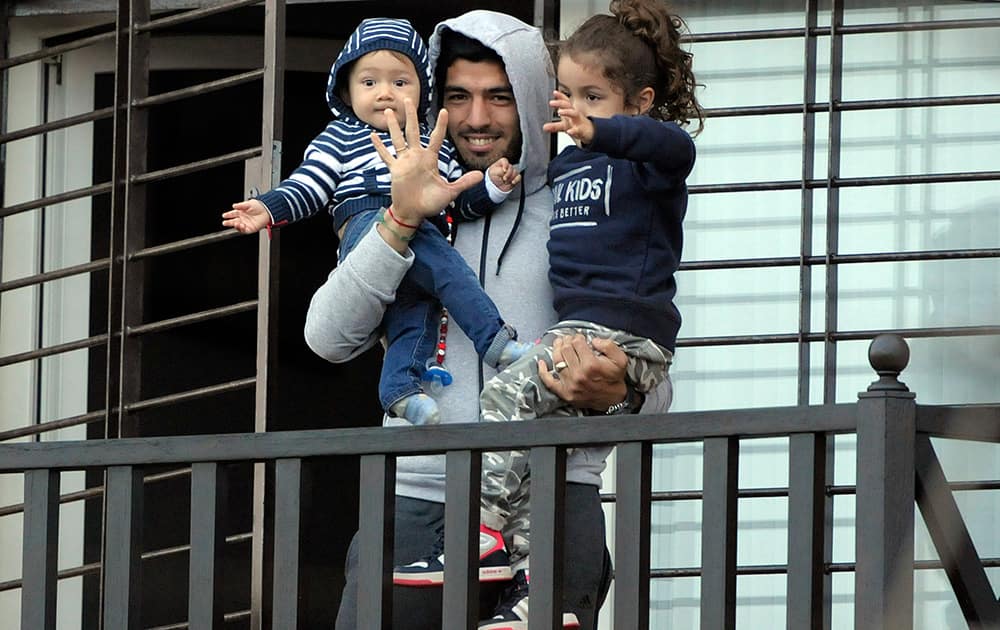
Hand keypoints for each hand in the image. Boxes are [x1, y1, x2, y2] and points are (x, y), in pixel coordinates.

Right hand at [222, 199, 270, 233]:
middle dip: (229, 222)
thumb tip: (234, 205)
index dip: (228, 215)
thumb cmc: (259, 206)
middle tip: (225, 222)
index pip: (233, 214)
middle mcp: (243, 218)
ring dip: (235, 226)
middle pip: (234, 221)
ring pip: (238, 226)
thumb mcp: (248, 204)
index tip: (224, 215)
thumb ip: (241, 205)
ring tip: (235, 223)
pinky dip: (242, 229)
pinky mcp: (251, 228)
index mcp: (241, 212)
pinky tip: (241, 225)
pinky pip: (245, 230)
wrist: (267, 210)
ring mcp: (247, 223)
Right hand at [371, 97, 483, 225]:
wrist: (414, 213)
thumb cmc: (431, 203)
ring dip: (393, 125)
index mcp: (430, 160)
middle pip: (412, 131)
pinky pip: (386, 156)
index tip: (443, 110)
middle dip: (411, 115)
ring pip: (398, 139)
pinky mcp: (395, 170)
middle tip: (408, 99)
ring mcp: (404, 162)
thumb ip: (463, 183)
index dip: (440, 125)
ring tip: (390, 110)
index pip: (436, 138)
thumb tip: (480, 175)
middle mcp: (416, 157)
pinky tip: (373, 135)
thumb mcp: (450, 192)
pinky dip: (380, 146)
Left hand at [488, 157, 521, 191]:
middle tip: (504, 179)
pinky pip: (519, 177)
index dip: (505, 165)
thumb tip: (506, 171)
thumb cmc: (493, 178)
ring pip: (515, 172)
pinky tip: (512, 182)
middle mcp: (507, 167)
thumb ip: (499, 170)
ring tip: (505, 182)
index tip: (504, 170)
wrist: (496, 187)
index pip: (504, 160)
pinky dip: (516, 180)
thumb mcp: (492, 173)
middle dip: (508, 174)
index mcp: (501, 163)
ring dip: (510, 178)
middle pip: (511, 167)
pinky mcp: (515, 177)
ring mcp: (512, 172)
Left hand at [538, 334, 627, 411]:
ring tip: (559, 344)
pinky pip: (549, 381)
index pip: (577, 343)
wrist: (613, 400)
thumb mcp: (620, 359)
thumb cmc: (615, 379)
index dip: (577, 337)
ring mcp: (569, 384)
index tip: (580, 338)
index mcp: (591, 365)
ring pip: (556, 360)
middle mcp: (578, 374)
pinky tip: (541, 363)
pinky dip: (543, 372)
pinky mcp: (564, 393)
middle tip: (569, 339)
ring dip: (556, 349)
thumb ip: (609, 345)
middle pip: (565, 349)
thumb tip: (593, 340)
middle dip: (567, 341)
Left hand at [542, 90, 594, 146]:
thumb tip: (544, 127)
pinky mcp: (581, 130)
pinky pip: (578, 130)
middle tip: (551, 102)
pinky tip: (569, 132)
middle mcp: (574, 114)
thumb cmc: (577, 125)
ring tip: (559, 112)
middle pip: (568, 106)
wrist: (589, 133)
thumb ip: (554, 126)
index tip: (554, 92)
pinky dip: (573, 130)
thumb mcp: (564, 125)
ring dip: (567, 112)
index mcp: (570, 111)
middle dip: (560, 103)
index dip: (560, 96)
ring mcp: (578, 121)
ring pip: (574, 114)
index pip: (565, 102)